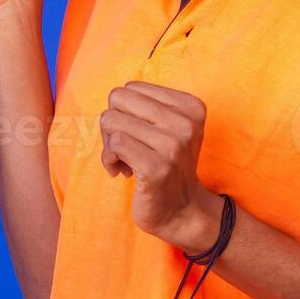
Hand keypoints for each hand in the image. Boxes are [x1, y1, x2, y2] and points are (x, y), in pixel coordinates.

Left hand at [99, 82, 221, 253]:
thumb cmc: (166, 164)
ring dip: (109, 144)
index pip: (131, 87)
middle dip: (113, 122)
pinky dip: (108, 159)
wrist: (182, 211)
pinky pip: (114, 145)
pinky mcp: (156, 167)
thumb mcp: (168, 128)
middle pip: (118, 99)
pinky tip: (120, 171)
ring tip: (125, 160)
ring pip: (111, 120)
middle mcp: (185, 122)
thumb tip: (112, 99)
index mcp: (190, 105)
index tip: (136, 133)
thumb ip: (144, 107)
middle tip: (125, 146)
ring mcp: (172, 145)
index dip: (124, 111)